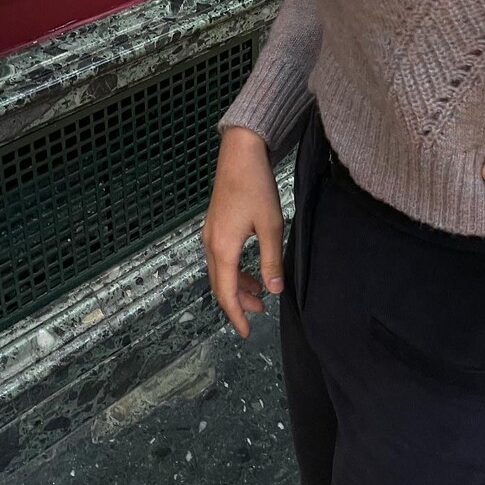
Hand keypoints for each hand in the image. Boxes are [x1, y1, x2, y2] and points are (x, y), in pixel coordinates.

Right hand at [202, 127, 284, 337]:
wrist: (240, 153)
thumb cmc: (256, 187)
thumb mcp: (271, 226)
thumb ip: (271, 261)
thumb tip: (274, 290)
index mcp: (223, 248)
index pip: (226, 293)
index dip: (236, 315)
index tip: (247, 332)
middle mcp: (210, 243)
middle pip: (220, 284)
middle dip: (239, 301)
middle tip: (260, 311)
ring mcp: (210, 232)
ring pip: (221, 270)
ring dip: (239, 284)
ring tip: (261, 291)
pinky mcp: (215, 223)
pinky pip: (221, 256)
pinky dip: (235, 268)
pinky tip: (252, 266)